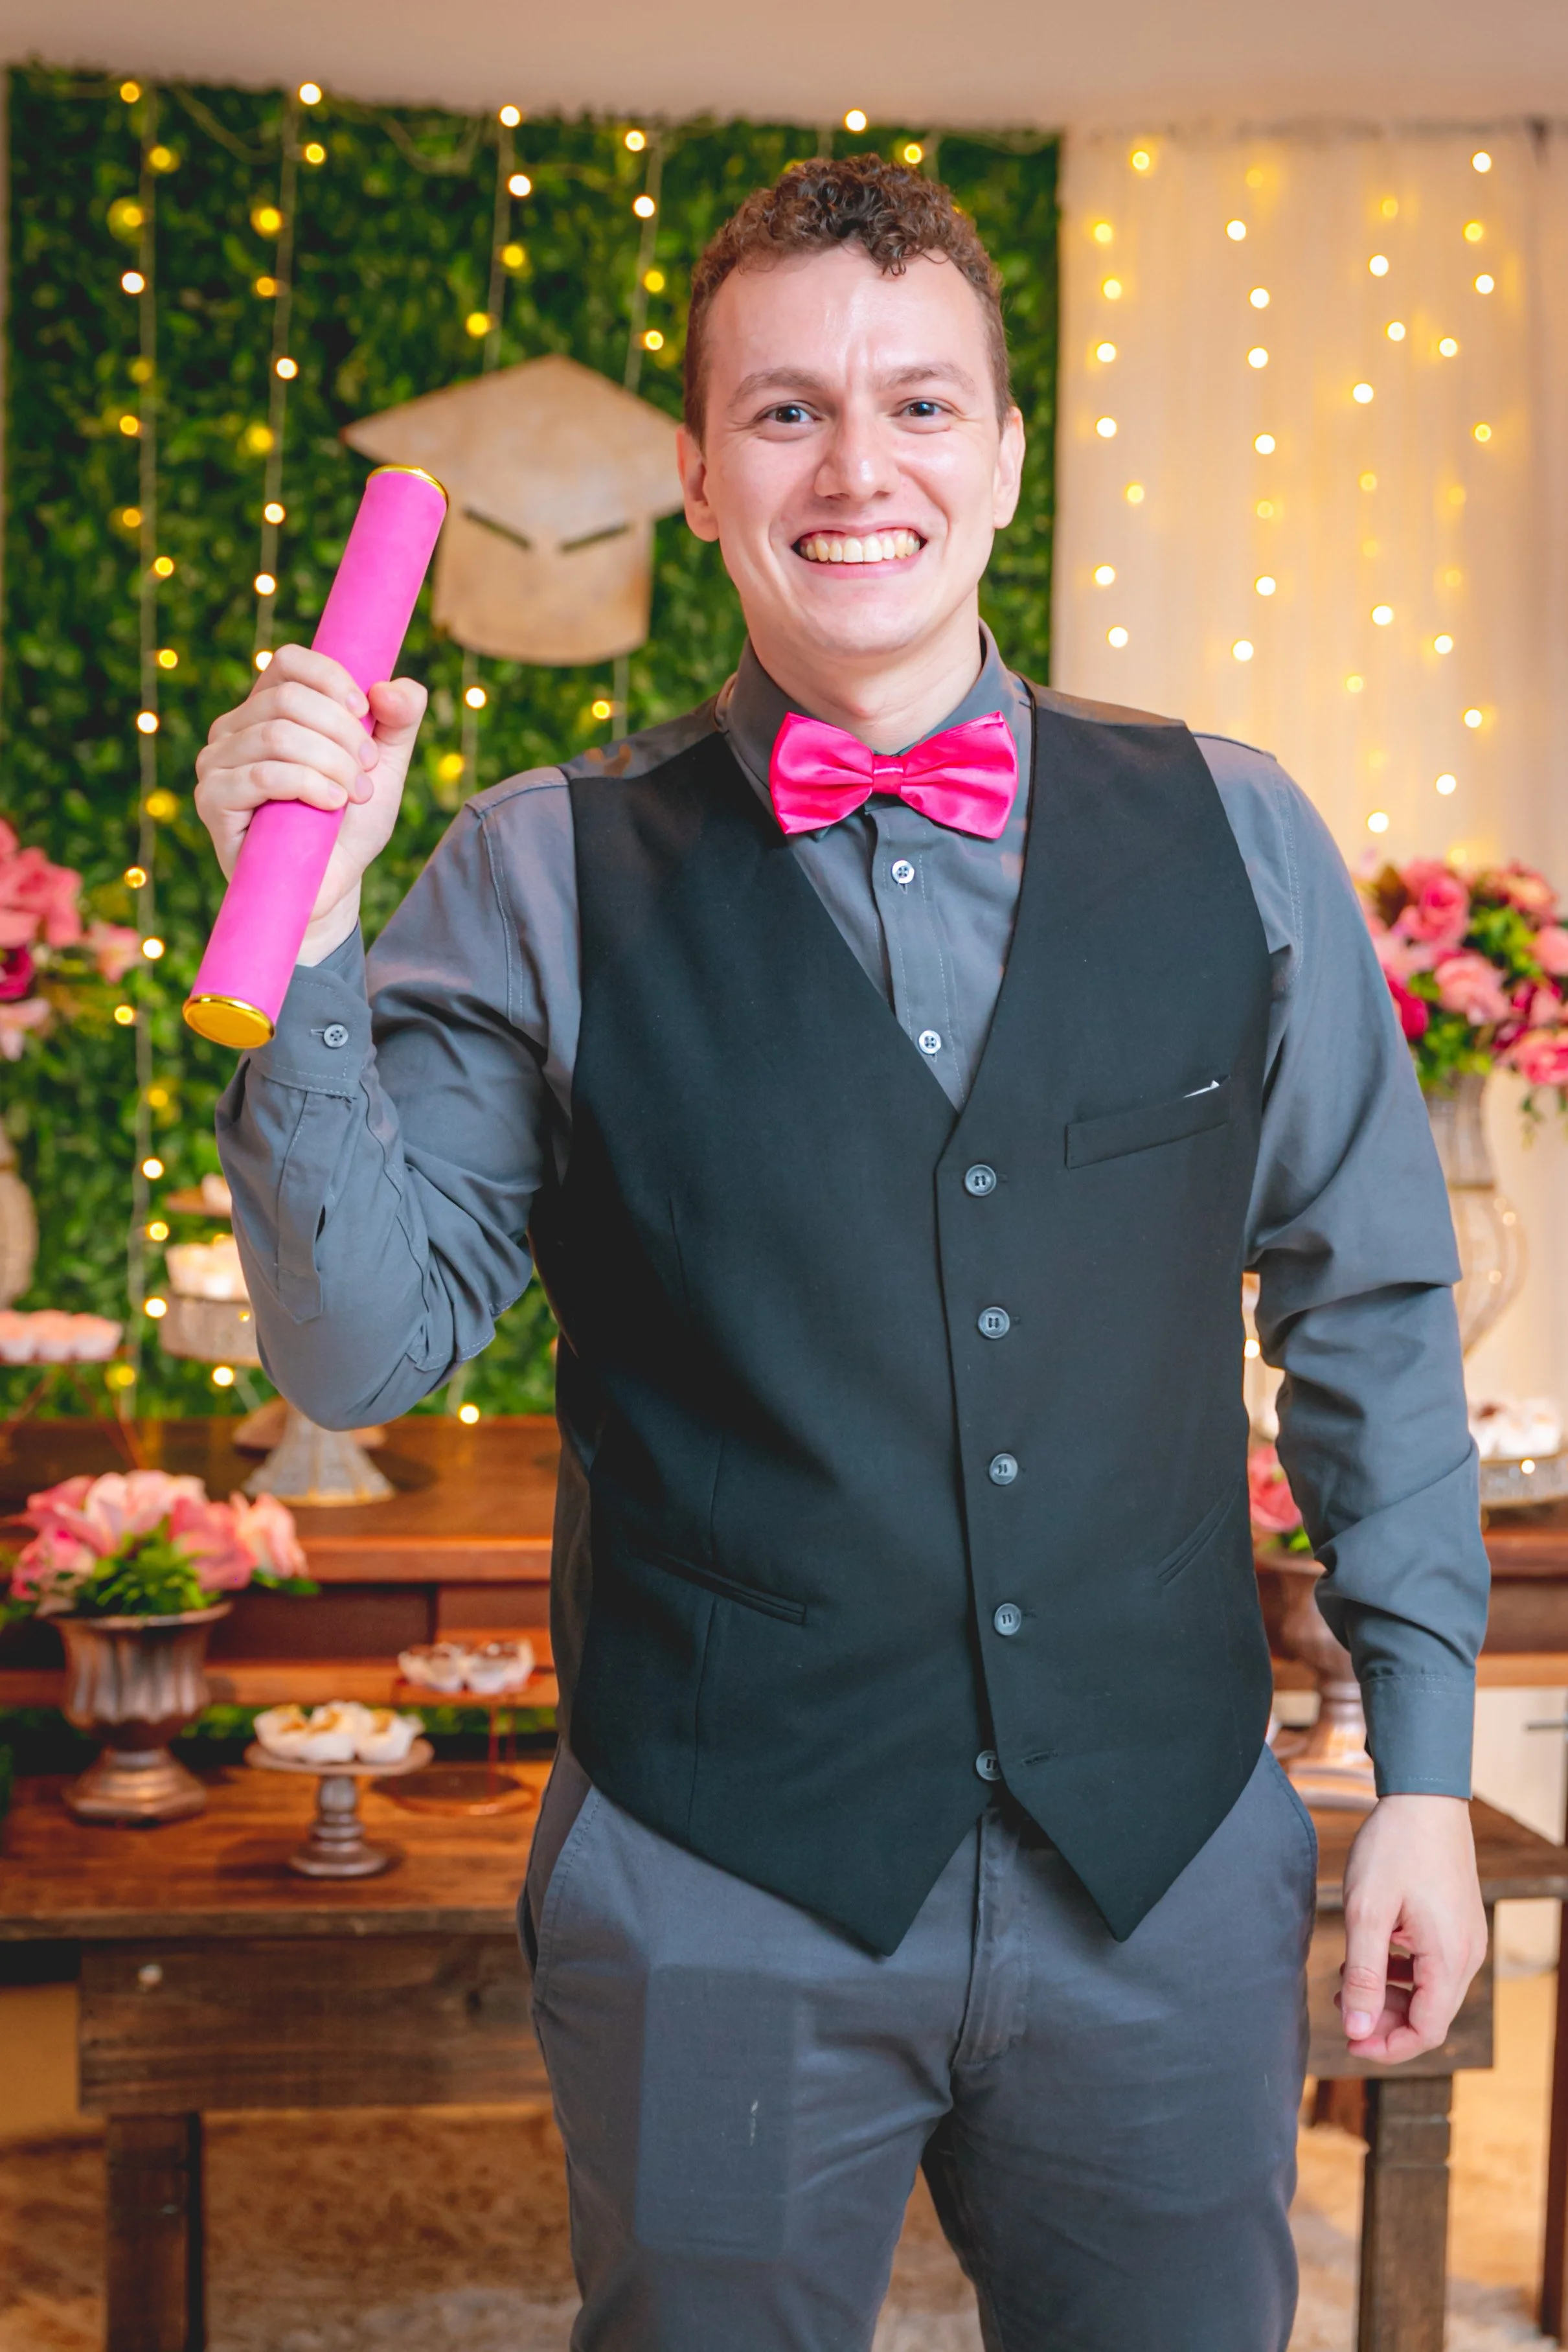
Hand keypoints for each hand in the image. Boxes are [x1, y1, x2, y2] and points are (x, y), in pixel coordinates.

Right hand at [193, 645, 426, 962]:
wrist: (332, 884)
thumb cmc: (351, 822)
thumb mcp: (385, 766)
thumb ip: (400, 719)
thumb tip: (392, 686)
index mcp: (268, 708)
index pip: (289, 662)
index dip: (333, 679)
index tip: (368, 714)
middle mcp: (234, 729)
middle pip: (287, 698)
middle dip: (341, 733)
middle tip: (367, 770)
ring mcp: (216, 763)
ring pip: (277, 735)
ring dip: (331, 763)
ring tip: (354, 794)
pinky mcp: (212, 800)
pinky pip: (261, 774)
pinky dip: (308, 785)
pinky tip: (333, 804)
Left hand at [1336, 1793, 1487, 2063]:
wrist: (1425, 1798)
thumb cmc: (1395, 1848)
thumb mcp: (1367, 1912)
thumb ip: (1364, 1975)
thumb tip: (1356, 2029)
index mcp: (1449, 1958)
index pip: (1427, 2031)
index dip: (1387, 2046)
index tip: (1349, 2041)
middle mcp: (1467, 1955)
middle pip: (1430, 2015)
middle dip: (1384, 2021)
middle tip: (1341, 2006)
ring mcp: (1466, 1939)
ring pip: (1430, 1992)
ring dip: (1390, 1997)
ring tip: (1347, 1981)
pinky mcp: (1457, 1925)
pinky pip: (1432, 1967)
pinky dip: (1401, 1973)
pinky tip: (1370, 1958)